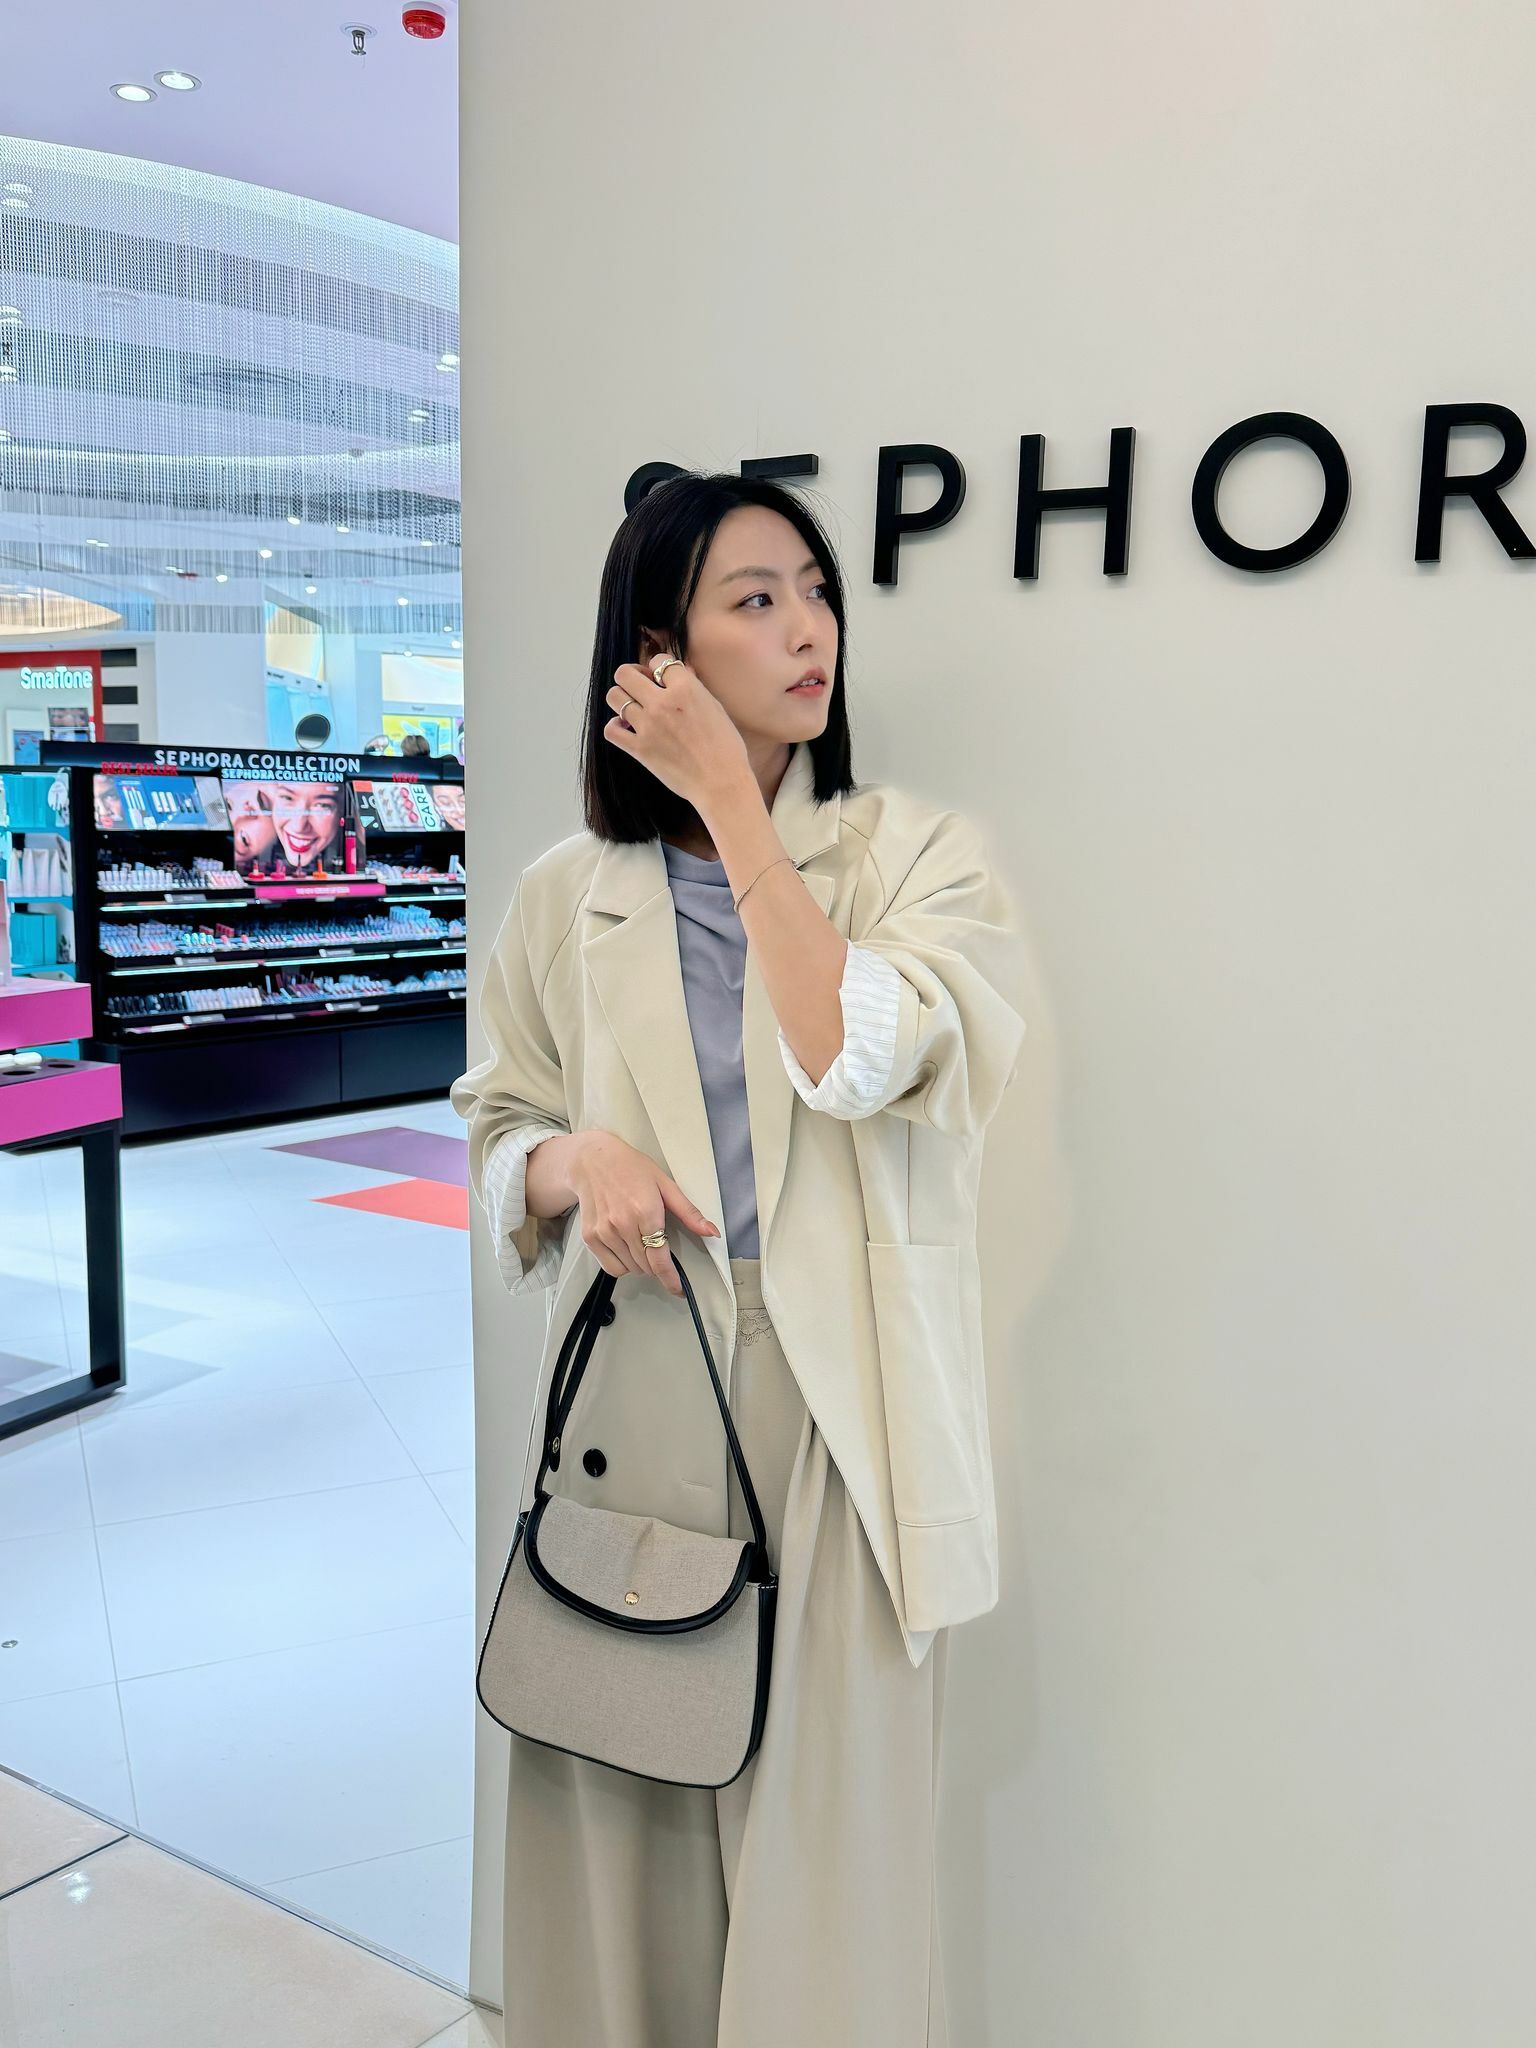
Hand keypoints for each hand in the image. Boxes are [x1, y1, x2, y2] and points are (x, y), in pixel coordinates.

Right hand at [567, 1130, 719, 1295]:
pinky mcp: (590, 1237)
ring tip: (641, 1241)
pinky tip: (626, 1247)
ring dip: (641, 1264)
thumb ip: (689, 1212)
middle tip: (659, 1249)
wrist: (593, 1160)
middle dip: (658, 1266)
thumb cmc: (631, 1168)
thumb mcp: (665, 1185)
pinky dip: (623, 1264)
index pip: (659, 1259)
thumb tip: (712, 1232)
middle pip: (646, 1266)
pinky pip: (611, 1267)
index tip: (678, 1288)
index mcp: (645, 1211)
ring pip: (630, 1269)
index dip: (671, 1278)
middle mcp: (622, 1224)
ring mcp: (604, 1232)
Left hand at [603, 648, 749, 808]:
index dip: (659, 667)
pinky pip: (610, 729)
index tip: (662, 678)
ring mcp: (647, 725)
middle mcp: (662, 703)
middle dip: (631, 676)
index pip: (658, 660)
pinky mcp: (639, 749)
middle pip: (625, 673)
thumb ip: (695, 686)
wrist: (721, 783)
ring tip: (633, 708)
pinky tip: (627, 729)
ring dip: (621, 698)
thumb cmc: (725, 747)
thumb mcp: (716, 708)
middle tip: (640, 687)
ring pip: (614, 696)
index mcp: (685, 688)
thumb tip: (683, 669)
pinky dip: (615, 726)